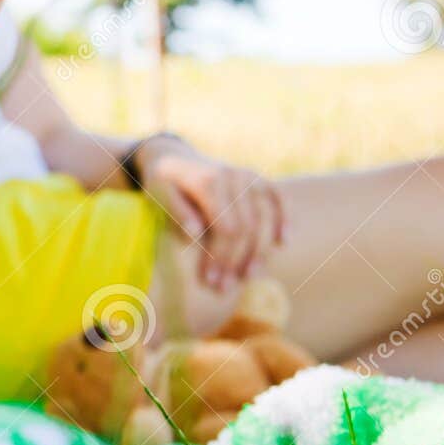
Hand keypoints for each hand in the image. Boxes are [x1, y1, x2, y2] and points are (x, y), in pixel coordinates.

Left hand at [138, 141, 285, 290]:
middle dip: (235, 261)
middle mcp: (233, 176)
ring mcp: (249, 176)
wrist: (173, 157)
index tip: (210, 281)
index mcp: (209, 181)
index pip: (226, 228)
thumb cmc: (162, 182)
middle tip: (223, 288)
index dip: (221, 257)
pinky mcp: (257, 178)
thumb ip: (176, 213)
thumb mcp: (159, 194)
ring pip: (262, 220)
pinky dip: (284, 218)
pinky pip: (279, 198)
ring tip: (248, 277)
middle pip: (245, 228)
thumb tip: (194, 236)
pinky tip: (283, 242)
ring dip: (258, 252)